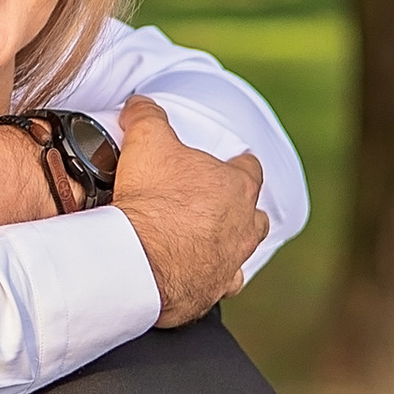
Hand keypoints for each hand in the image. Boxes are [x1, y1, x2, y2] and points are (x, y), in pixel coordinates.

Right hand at [111, 97, 264, 323]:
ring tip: (212, 240)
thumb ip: (148, 116)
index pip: (249, 169)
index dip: (242, 163)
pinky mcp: (212, 290)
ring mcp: (231, 261)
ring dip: (231, 243)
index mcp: (236, 187)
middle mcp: (242, 226)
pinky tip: (196, 275)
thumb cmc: (152, 200)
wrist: (139, 260)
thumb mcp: (147, 141)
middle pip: (254, 214)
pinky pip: (221, 284)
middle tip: (219, 204)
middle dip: (242, 207)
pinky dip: (211, 278)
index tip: (239, 160)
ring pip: (243, 249)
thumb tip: (141, 104)